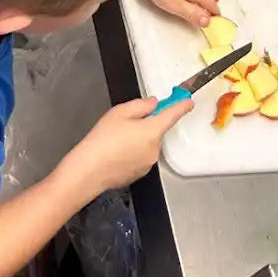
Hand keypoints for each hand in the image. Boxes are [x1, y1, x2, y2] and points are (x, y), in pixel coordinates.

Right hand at [60, 96, 191, 198]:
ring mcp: (148, 164)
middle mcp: (155, 149)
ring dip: (139, 139)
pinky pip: (141, 157)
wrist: (89, 171)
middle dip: (146, 124)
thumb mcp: (120, 112)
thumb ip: (141, 105)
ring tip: (116, 139)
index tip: (188, 101)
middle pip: (157, 130)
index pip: (173, 115)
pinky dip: (133, 152)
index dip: (181, 106)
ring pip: (148, 144)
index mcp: (153, 131)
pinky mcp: (139, 174)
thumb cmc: (103, 139)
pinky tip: (116, 152)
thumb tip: (154, 104)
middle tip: (125, 122)